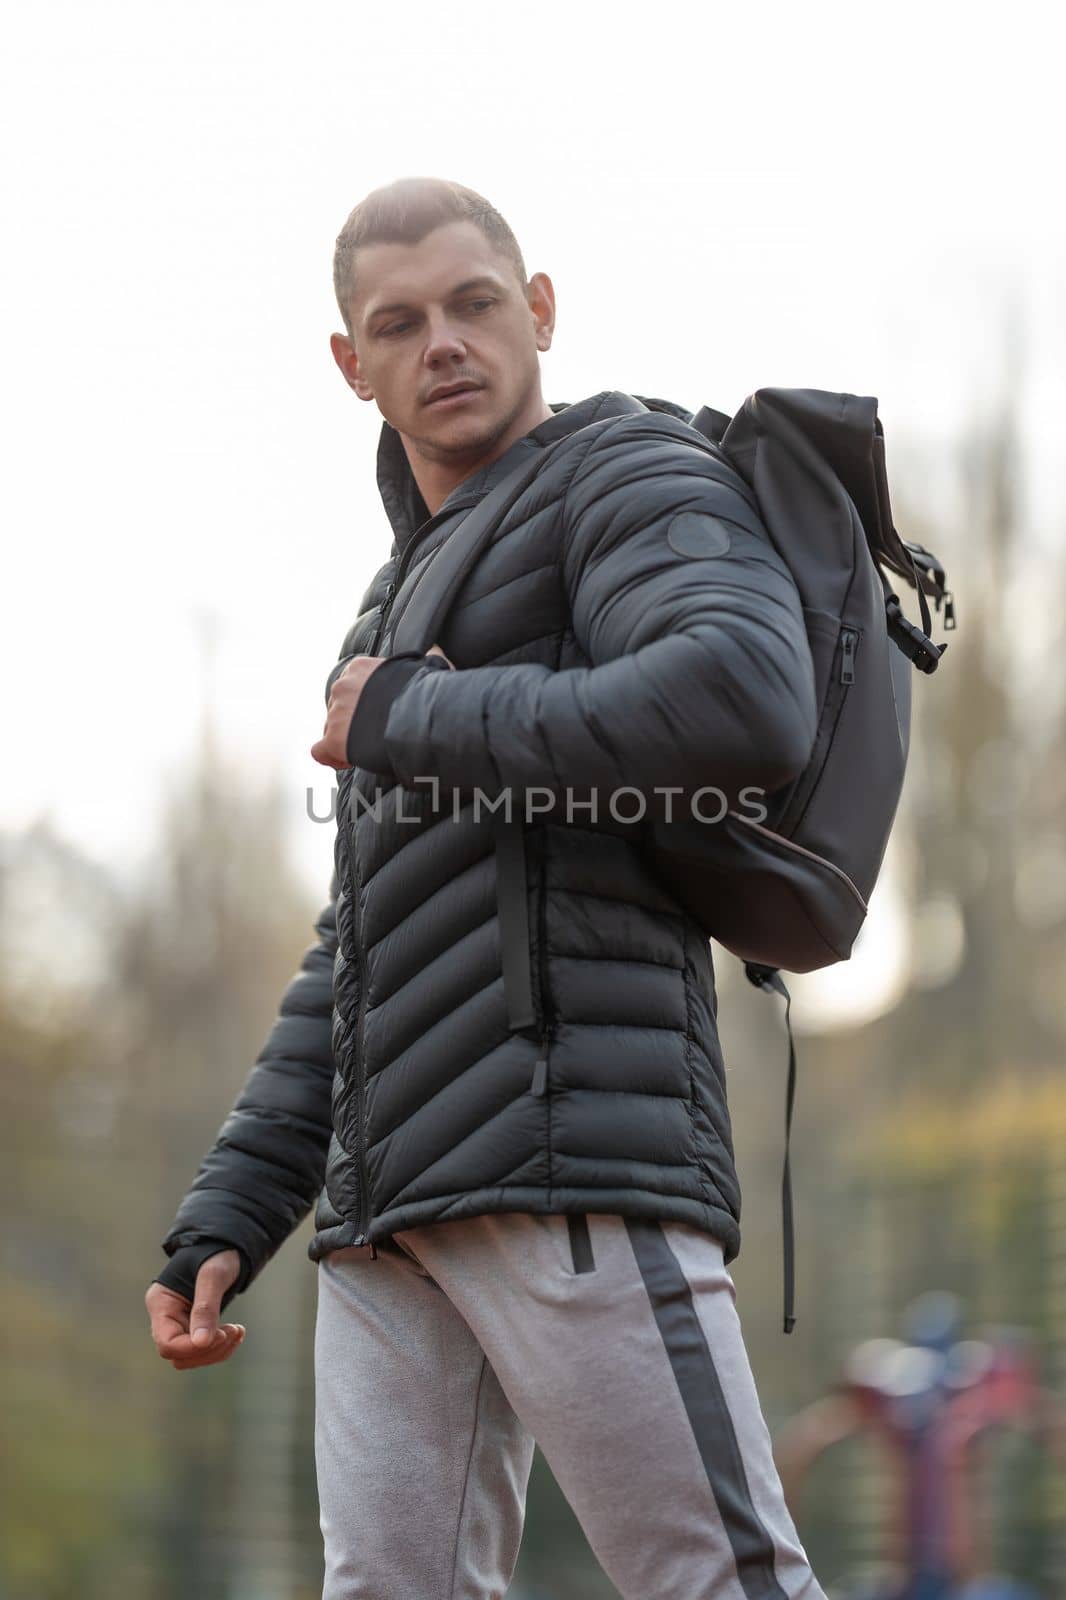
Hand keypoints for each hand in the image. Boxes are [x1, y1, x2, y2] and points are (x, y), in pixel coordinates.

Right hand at [145, 1249, 245, 1371]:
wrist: (225, 1247)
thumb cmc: (216, 1254)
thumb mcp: (213, 1276)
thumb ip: (206, 1307)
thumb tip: (201, 1343)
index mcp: (160, 1303)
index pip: (167, 1343)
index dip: (193, 1347)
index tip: (221, 1334)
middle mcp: (165, 1317)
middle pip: (178, 1354)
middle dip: (208, 1349)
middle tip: (234, 1331)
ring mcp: (177, 1324)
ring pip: (191, 1357)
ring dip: (217, 1351)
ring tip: (238, 1331)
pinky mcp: (192, 1328)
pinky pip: (203, 1351)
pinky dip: (221, 1347)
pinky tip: (237, 1332)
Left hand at [310, 645, 453, 769]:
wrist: (422, 720)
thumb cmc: (428, 696)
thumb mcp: (425, 669)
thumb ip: (422, 661)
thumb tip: (436, 649)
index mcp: (360, 668)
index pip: (349, 686)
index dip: (361, 704)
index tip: (375, 716)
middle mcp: (343, 686)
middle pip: (339, 707)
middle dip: (353, 721)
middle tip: (374, 733)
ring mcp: (337, 713)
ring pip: (331, 729)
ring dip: (346, 739)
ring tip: (368, 748)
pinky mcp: (335, 738)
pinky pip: (321, 751)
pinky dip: (332, 758)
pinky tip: (348, 761)